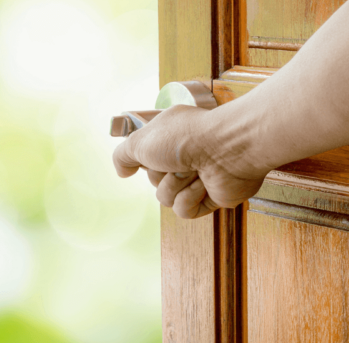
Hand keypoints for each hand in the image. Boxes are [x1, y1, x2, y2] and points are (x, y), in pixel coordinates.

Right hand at [112, 104, 270, 218]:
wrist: (226, 150)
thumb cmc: (187, 138)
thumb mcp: (140, 141)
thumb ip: (123, 155)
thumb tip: (122, 172)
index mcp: (169, 137)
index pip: (145, 158)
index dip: (145, 159)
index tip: (150, 154)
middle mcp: (185, 156)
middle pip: (154, 180)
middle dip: (161, 174)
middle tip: (177, 161)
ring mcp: (198, 177)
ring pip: (167, 198)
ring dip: (176, 185)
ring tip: (194, 170)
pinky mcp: (211, 197)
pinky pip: (184, 211)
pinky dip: (191, 198)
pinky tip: (203, 184)